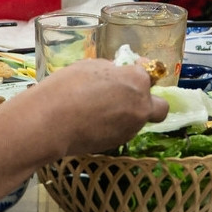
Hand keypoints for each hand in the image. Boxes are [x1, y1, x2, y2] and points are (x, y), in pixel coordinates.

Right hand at [29, 59, 168, 155]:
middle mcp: (141, 106)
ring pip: (139, 120)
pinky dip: (114, 126)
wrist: (50, 122)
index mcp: (137, 81)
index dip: (141, 69)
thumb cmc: (68, 87)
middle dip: (150, 101)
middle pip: (160, 107)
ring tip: (101, 110)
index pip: (150, 73)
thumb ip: (111, 71)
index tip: (132, 68)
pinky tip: (93, 122)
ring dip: (128, 114)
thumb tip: (116, 76)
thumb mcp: (90, 67)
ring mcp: (131, 128)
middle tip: (129, 96)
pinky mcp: (117, 144)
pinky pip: (122, 131)